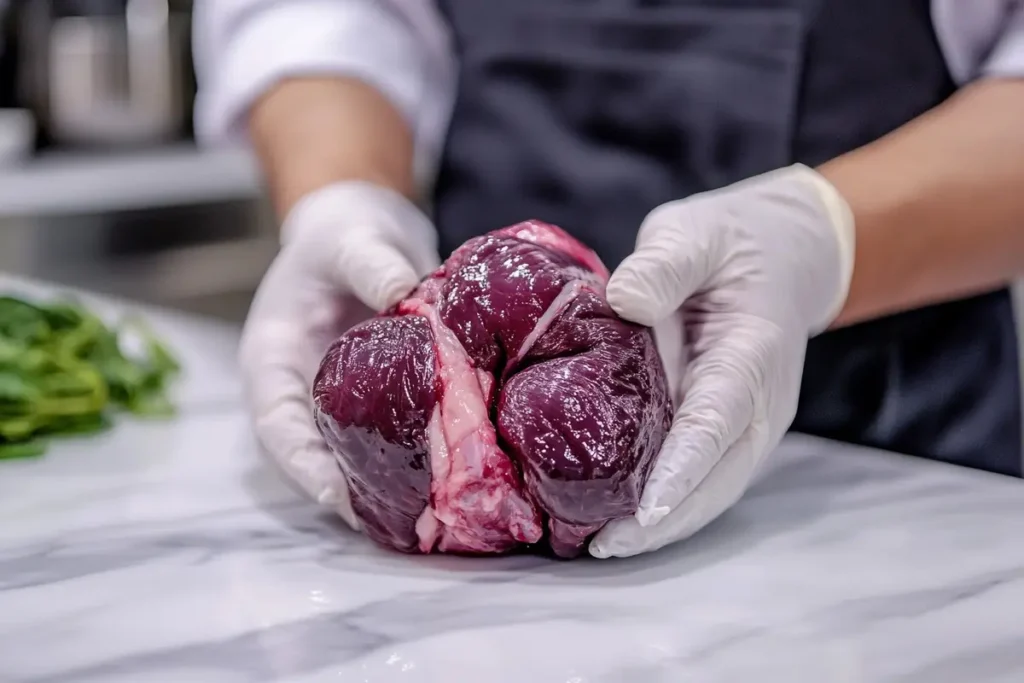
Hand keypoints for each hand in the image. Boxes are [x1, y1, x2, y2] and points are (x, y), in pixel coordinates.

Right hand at [239, 181, 438, 526]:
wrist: (361, 237)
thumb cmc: (339, 239)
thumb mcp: (348, 240)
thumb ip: (371, 265)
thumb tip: (404, 294)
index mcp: (274, 362)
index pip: (276, 425)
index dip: (301, 465)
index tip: (334, 496)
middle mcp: (303, 395)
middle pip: (313, 460)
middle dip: (350, 495)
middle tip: (400, 523)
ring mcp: (340, 406)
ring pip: (352, 460)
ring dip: (387, 490)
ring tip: (431, 518)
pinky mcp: (378, 406)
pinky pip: (391, 441)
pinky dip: (418, 463)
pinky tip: (456, 482)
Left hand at [590, 164, 855, 557]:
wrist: (784, 251)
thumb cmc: (734, 241)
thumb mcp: (696, 232)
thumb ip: (665, 263)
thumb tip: (625, 299)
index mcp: (753, 352)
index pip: (718, 419)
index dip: (684, 466)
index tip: (647, 508)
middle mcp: (760, 401)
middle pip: (719, 476)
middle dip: (666, 518)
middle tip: (604, 545)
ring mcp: (749, 420)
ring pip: (713, 487)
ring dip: (665, 524)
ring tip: (602, 545)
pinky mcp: (729, 426)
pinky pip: (701, 474)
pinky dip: (666, 503)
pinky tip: (619, 517)